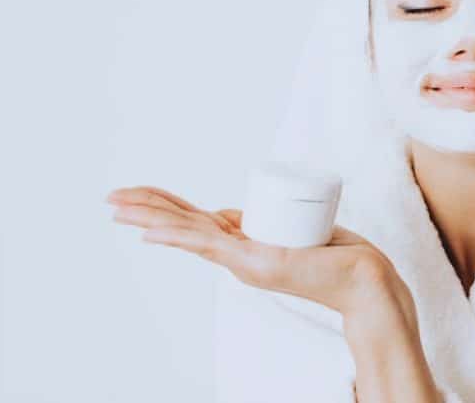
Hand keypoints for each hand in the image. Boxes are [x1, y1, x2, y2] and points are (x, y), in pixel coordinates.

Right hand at [106, 186, 410, 318]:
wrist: (364, 279)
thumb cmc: (336, 255)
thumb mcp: (289, 230)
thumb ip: (263, 222)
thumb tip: (233, 211)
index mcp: (242, 245)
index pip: (194, 221)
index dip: (165, 207)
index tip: (137, 195)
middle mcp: (236, 255)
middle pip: (183, 224)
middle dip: (146, 209)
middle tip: (109, 197)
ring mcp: (243, 260)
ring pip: (188, 232)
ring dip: (151, 218)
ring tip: (116, 208)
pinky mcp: (256, 262)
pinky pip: (210, 244)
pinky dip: (178, 236)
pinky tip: (151, 233)